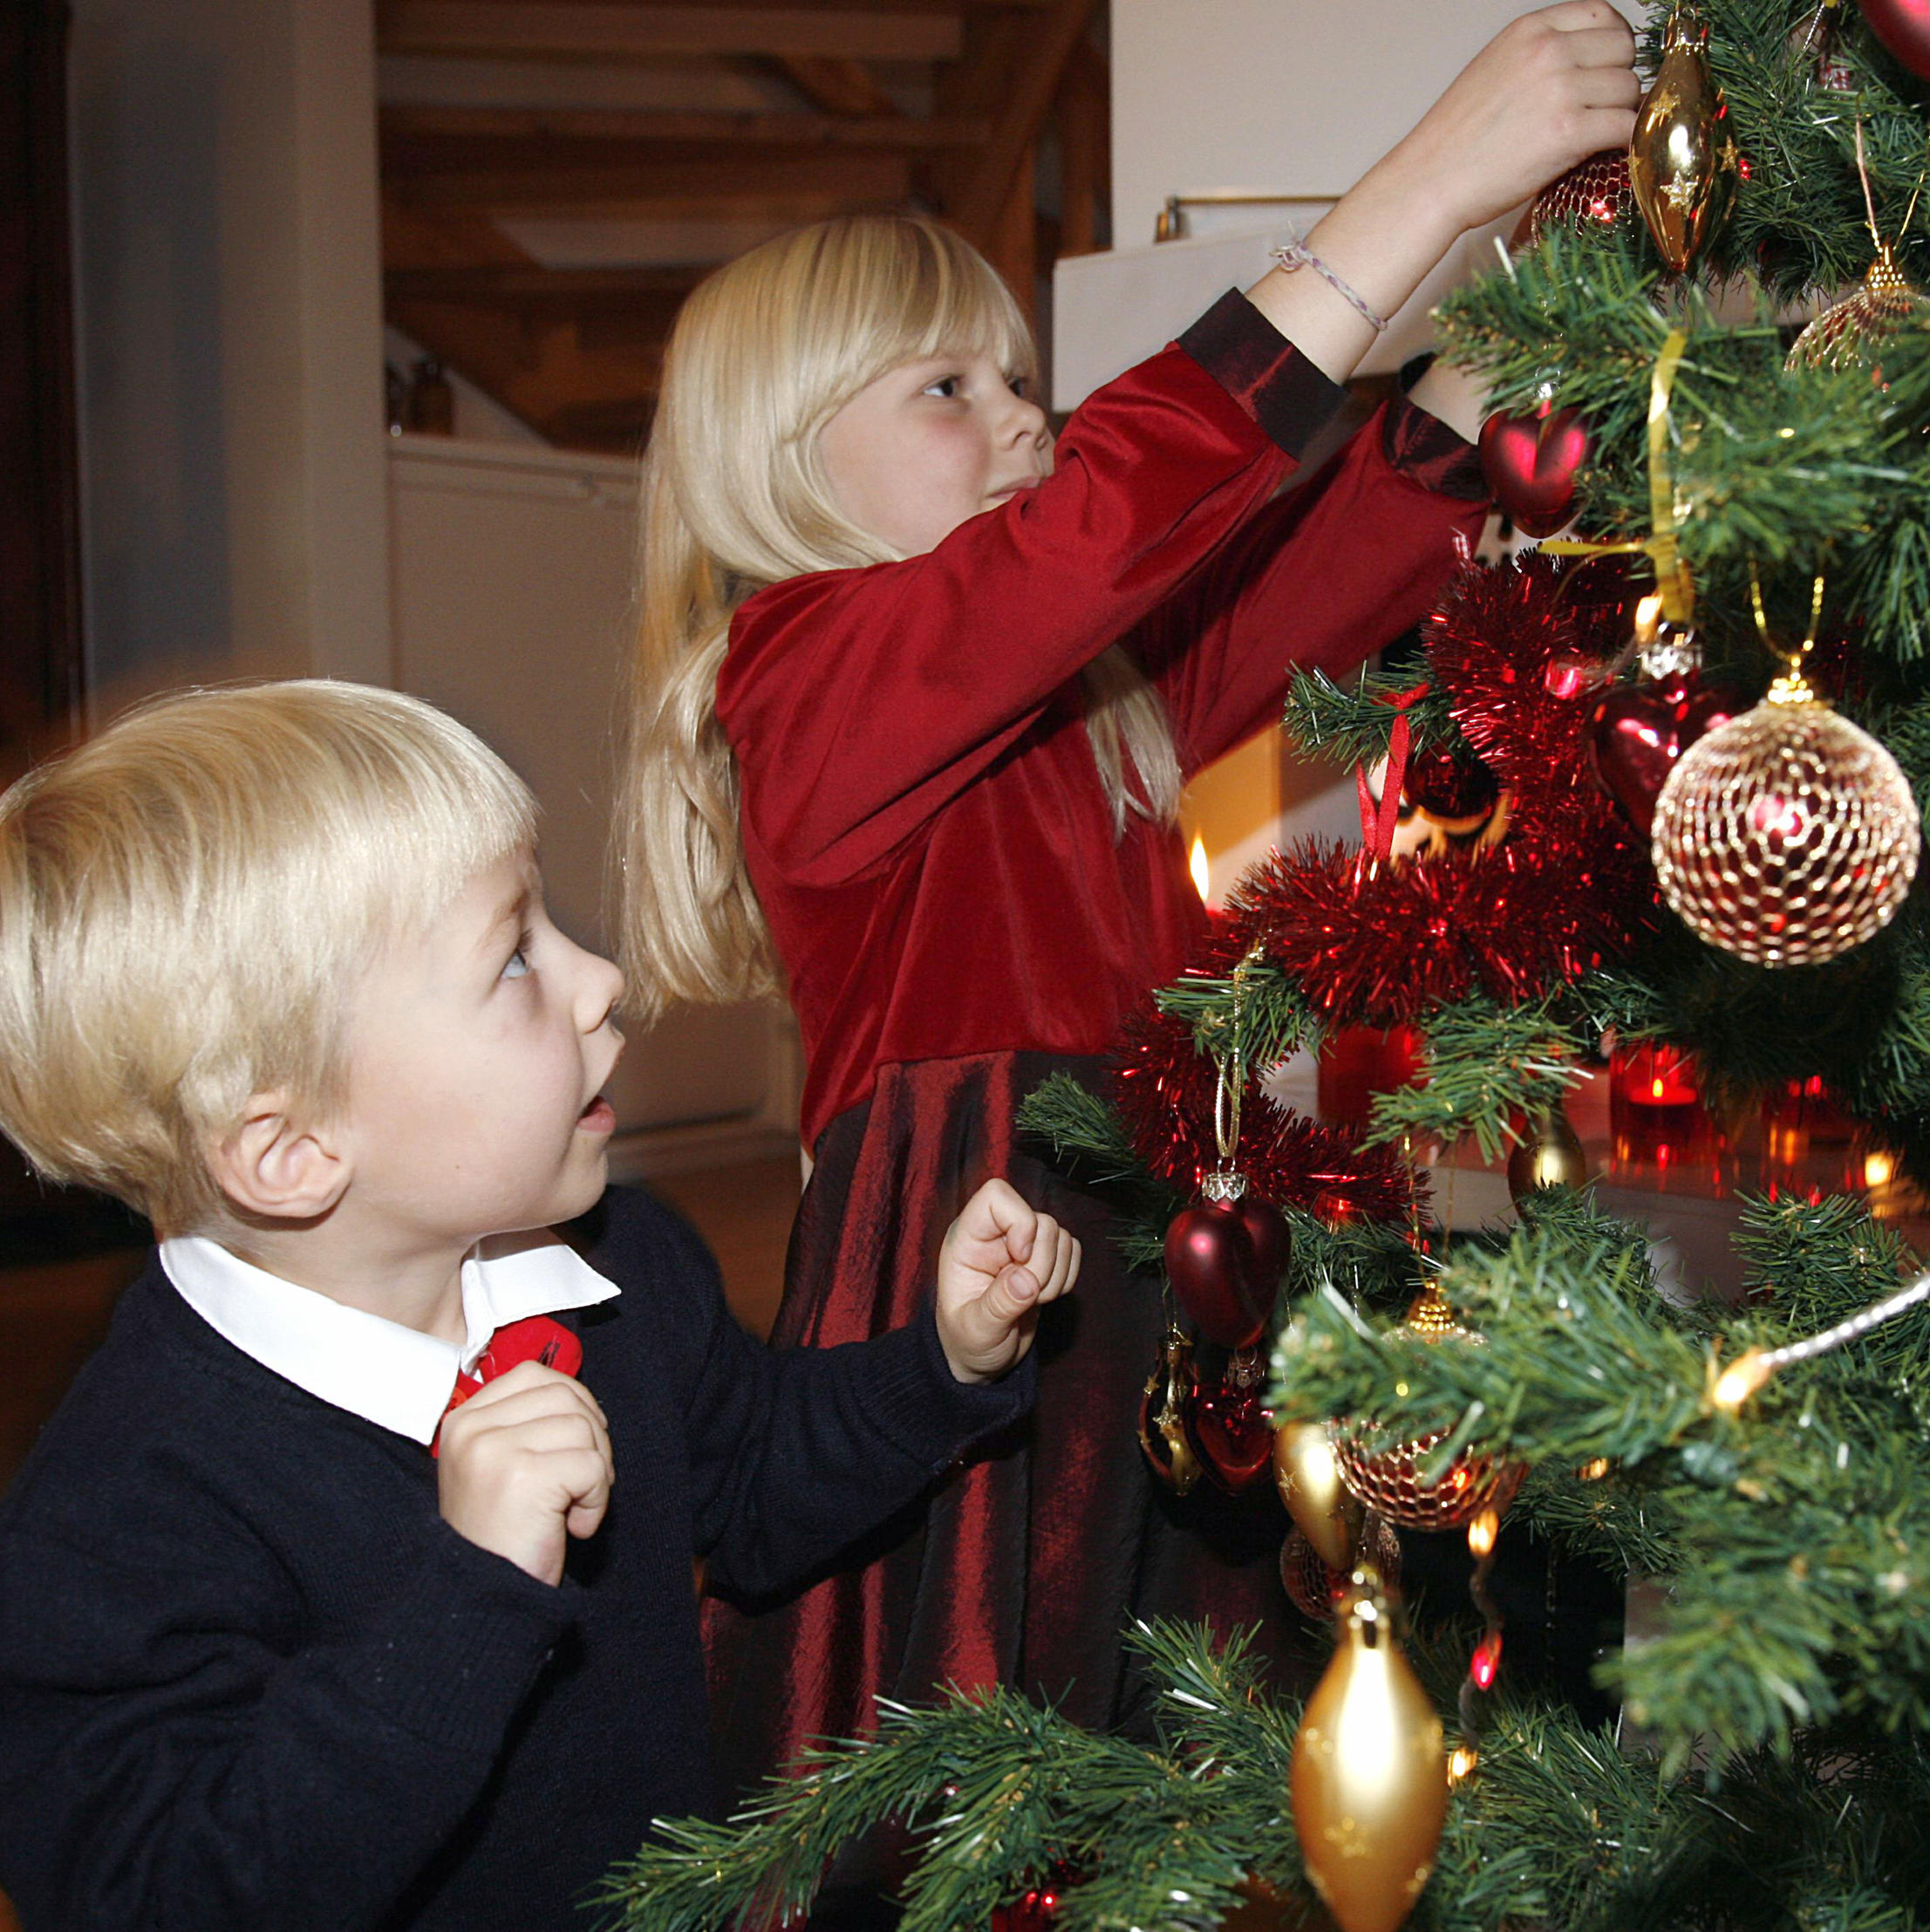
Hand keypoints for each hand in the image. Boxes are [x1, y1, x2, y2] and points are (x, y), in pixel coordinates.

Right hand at [436, 1361, 613, 1585]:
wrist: (483, 1600)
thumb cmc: (503, 1537)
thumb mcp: (500, 1468)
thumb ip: (527, 1426)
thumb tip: (581, 1400)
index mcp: (463, 1421)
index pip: (534, 1375)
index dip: (572, 1404)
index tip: (576, 1446)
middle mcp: (472, 1429)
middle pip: (565, 1395)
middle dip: (592, 1438)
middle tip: (582, 1484)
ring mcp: (493, 1450)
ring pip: (583, 1428)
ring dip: (596, 1472)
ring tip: (573, 1509)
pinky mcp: (522, 1476)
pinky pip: (590, 1465)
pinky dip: (597, 1499)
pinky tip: (573, 1527)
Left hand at [934, 1178, 1079, 1383]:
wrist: (983, 1357)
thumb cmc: (967, 1341)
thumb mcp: (975, 1331)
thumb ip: (998, 1305)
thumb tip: (1027, 1281)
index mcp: (967, 1239)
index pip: (997, 1195)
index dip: (1019, 1220)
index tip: (1020, 1258)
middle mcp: (996, 1234)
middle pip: (1040, 1219)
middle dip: (1042, 1264)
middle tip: (1026, 1295)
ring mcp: (1022, 1244)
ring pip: (1060, 1235)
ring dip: (1055, 1274)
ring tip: (1032, 1300)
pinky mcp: (1045, 1258)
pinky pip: (1073, 1251)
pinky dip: (1067, 1277)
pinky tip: (1044, 1296)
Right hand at [1391, 3, 1640, 235]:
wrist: (1429, 182)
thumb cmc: (1454, 141)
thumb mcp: (1494, 69)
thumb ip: (1539, 55)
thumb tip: (1585, 63)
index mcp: (1529, 31)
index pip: (1602, 15)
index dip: (1611, 45)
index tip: (1604, 69)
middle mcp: (1548, 51)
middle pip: (1623, 51)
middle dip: (1616, 79)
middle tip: (1596, 109)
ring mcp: (1561, 90)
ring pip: (1629, 90)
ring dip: (1618, 114)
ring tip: (1590, 135)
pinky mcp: (1570, 133)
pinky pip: (1626, 127)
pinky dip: (1623, 141)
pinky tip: (1603, 151)